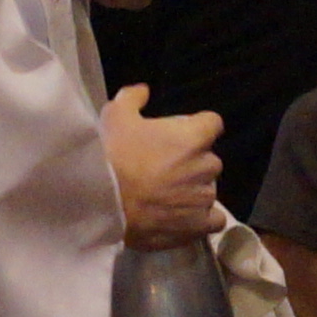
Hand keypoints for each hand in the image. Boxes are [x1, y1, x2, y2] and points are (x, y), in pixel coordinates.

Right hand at [105, 87, 225, 249]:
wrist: (102, 203)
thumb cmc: (111, 155)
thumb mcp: (115, 116)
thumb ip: (133, 98)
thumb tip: (144, 91)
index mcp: (193, 136)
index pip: (213, 124)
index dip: (198, 129)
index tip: (181, 137)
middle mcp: (204, 166)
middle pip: (209, 160)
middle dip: (193, 163)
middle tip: (166, 170)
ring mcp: (203, 198)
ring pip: (208, 190)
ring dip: (194, 191)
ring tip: (168, 197)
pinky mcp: (198, 225)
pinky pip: (214, 220)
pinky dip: (203, 218)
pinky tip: (185, 217)